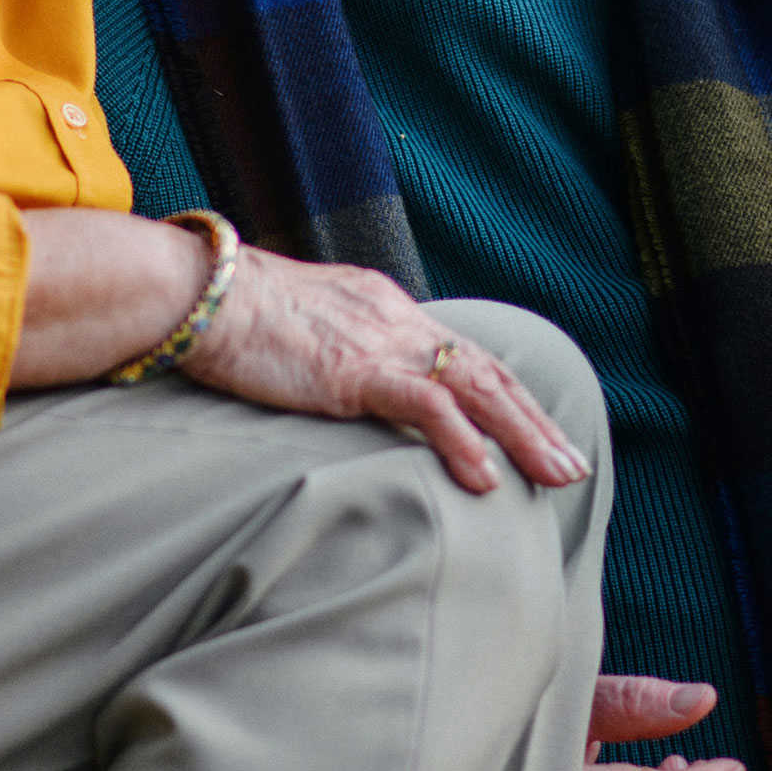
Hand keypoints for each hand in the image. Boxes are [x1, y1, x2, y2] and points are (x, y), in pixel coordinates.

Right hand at [180, 245, 591, 494]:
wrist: (200, 292)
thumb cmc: (234, 314)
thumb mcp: (305, 328)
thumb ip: (339, 352)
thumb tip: (348, 383)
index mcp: (387, 309)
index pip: (463, 354)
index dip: (506, 394)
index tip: (535, 429)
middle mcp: (397, 321)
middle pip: (485, 372)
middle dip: (533, 420)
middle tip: (571, 463)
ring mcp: (380, 344)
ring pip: (475, 388)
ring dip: (522, 435)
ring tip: (556, 476)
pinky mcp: (356, 370)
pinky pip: (426, 406)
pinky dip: (464, 442)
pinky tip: (487, 478)